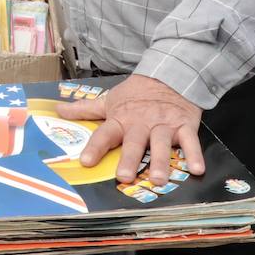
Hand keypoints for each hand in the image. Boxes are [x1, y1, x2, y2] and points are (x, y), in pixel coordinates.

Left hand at [57, 74, 204, 185]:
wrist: (169, 74)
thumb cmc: (136, 93)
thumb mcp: (110, 100)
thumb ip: (85, 110)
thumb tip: (58, 111)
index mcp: (121, 119)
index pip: (104, 134)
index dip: (95, 148)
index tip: (86, 162)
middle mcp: (141, 123)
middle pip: (133, 143)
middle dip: (128, 159)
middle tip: (123, 176)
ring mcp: (163, 124)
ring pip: (161, 144)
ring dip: (160, 162)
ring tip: (159, 180)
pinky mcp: (184, 125)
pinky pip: (190, 141)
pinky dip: (194, 154)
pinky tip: (196, 169)